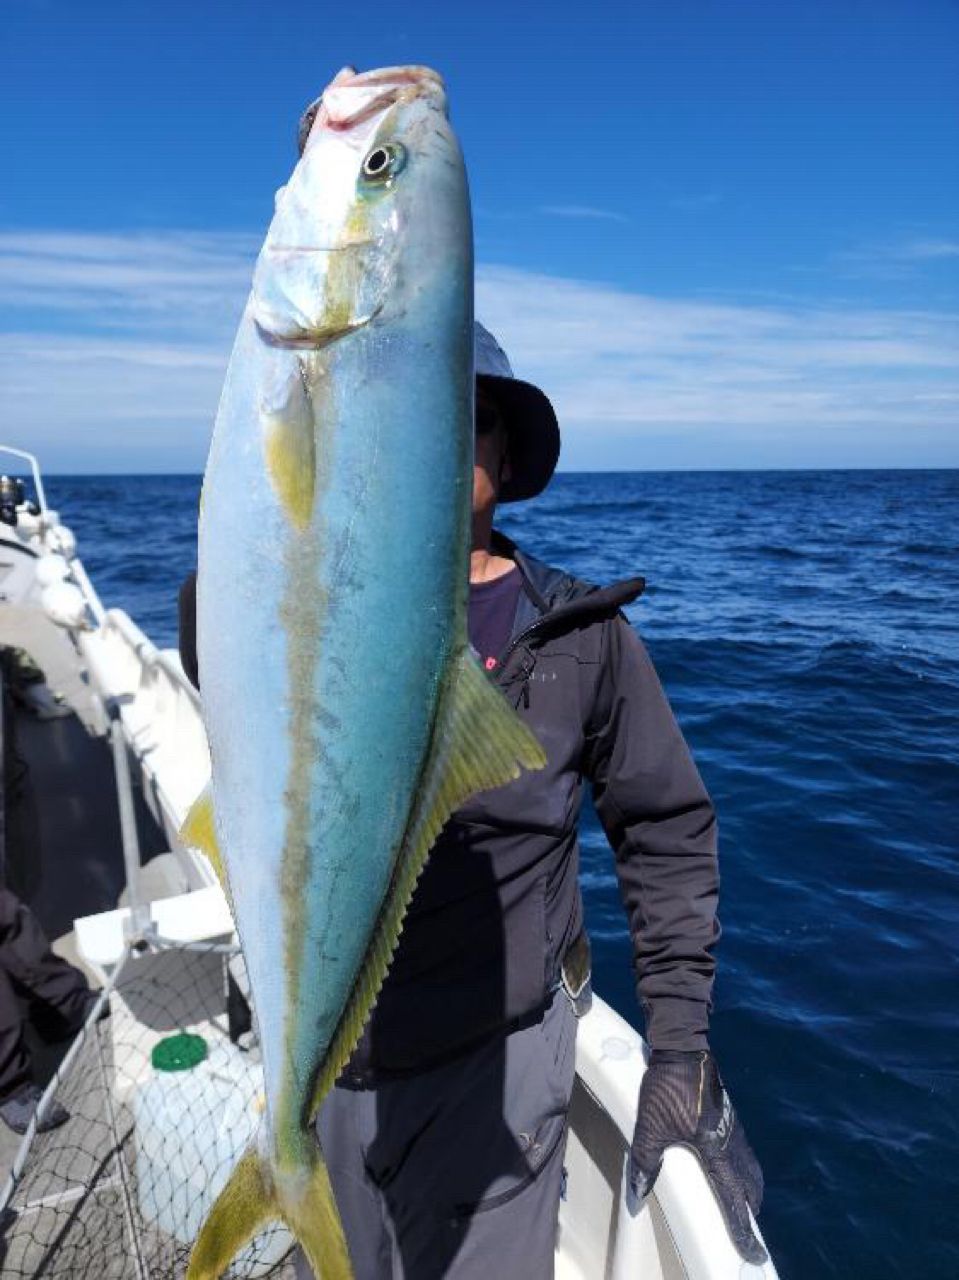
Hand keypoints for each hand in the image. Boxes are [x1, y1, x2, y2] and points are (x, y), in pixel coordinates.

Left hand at [629, 1049, 766, 1264]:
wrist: (683, 1048)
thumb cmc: (667, 1087)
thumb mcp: (651, 1126)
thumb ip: (646, 1161)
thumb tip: (640, 1192)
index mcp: (716, 1149)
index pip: (733, 1198)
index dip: (742, 1229)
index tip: (752, 1251)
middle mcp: (731, 1141)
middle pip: (750, 1186)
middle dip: (749, 1210)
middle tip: (744, 1229)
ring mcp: (733, 1127)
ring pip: (750, 1168)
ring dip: (748, 1189)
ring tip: (740, 1203)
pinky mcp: (729, 1116)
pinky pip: (743, 1152)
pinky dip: (743, 1169)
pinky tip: (729, 1167)